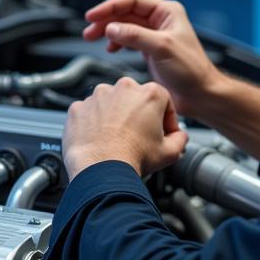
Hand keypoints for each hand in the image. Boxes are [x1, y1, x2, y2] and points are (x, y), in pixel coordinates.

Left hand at [63, 77, 188, 179]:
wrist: (100, 171)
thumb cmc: (133, 158)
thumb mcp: (169, 153)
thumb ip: (180, 140)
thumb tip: (180, 137)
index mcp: (149, 94)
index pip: (163, 101)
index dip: (165, 119)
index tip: (162, 132)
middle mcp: (123, 88)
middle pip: (135, 99)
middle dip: (137, 115)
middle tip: (138, 137)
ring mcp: (98, 96)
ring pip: (110, 103)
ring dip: (114, 116)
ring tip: (116, 139)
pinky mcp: (79, 107)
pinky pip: (89, 112)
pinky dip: (93, 123)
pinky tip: (99, 139)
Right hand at [82, 0, 222, 118]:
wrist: (200, 94)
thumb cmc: (191, 70)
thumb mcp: (161, 47)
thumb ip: (134, 36)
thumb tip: (111, 28)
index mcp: (167, 12)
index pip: (132, 1)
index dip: (110, 7)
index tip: (93, 16)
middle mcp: (161, 20)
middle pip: (126, 12)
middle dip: (106, 19)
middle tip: (89, 30)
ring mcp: (155, 35)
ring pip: (125, 26)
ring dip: (109, 31)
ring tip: (93, 38)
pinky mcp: (151, 50)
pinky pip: (129, 39)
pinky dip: (117, 42)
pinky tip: (111, 48)